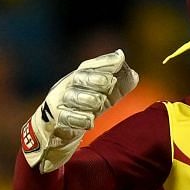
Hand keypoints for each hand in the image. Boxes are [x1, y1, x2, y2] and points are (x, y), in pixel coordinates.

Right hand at [20, 50, 138, 171]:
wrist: (56, 130)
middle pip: (78, 78)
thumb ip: (119, 85)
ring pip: (71, 96)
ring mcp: (59, 103)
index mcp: (79, 78)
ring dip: (86, 98)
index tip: (120, 59)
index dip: (105, 62)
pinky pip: (65, 118)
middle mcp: (68, 86)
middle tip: (109, 81)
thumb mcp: (104, 96)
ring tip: (99, 101)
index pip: (90, 66)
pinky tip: (90, 120)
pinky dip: (78, 119)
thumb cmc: (83, 108)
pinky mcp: (55, 120)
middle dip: (94, 78)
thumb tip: (134, 74)